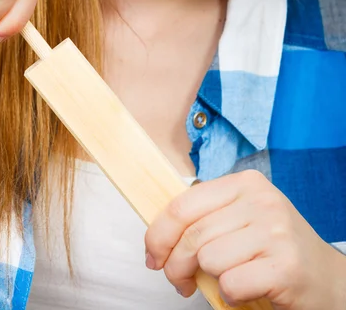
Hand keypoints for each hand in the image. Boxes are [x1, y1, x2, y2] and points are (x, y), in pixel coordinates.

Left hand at [145, 170, 345, 308]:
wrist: (325, 276)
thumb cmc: (273, 247)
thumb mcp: (241, 218)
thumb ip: (206, 217)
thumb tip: (157, 237)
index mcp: (244, 184)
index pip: (183, 204)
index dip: (159, 233)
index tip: (153, 255)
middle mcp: (261, 201)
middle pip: (192, 235)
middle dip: (175, 265)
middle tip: (180, 281)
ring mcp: (275, 230)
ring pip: (209, 259)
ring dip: (208, 280)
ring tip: (224, 281)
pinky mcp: (285, 264)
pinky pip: (231, 283)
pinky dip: (230, 295)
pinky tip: (245, 290)